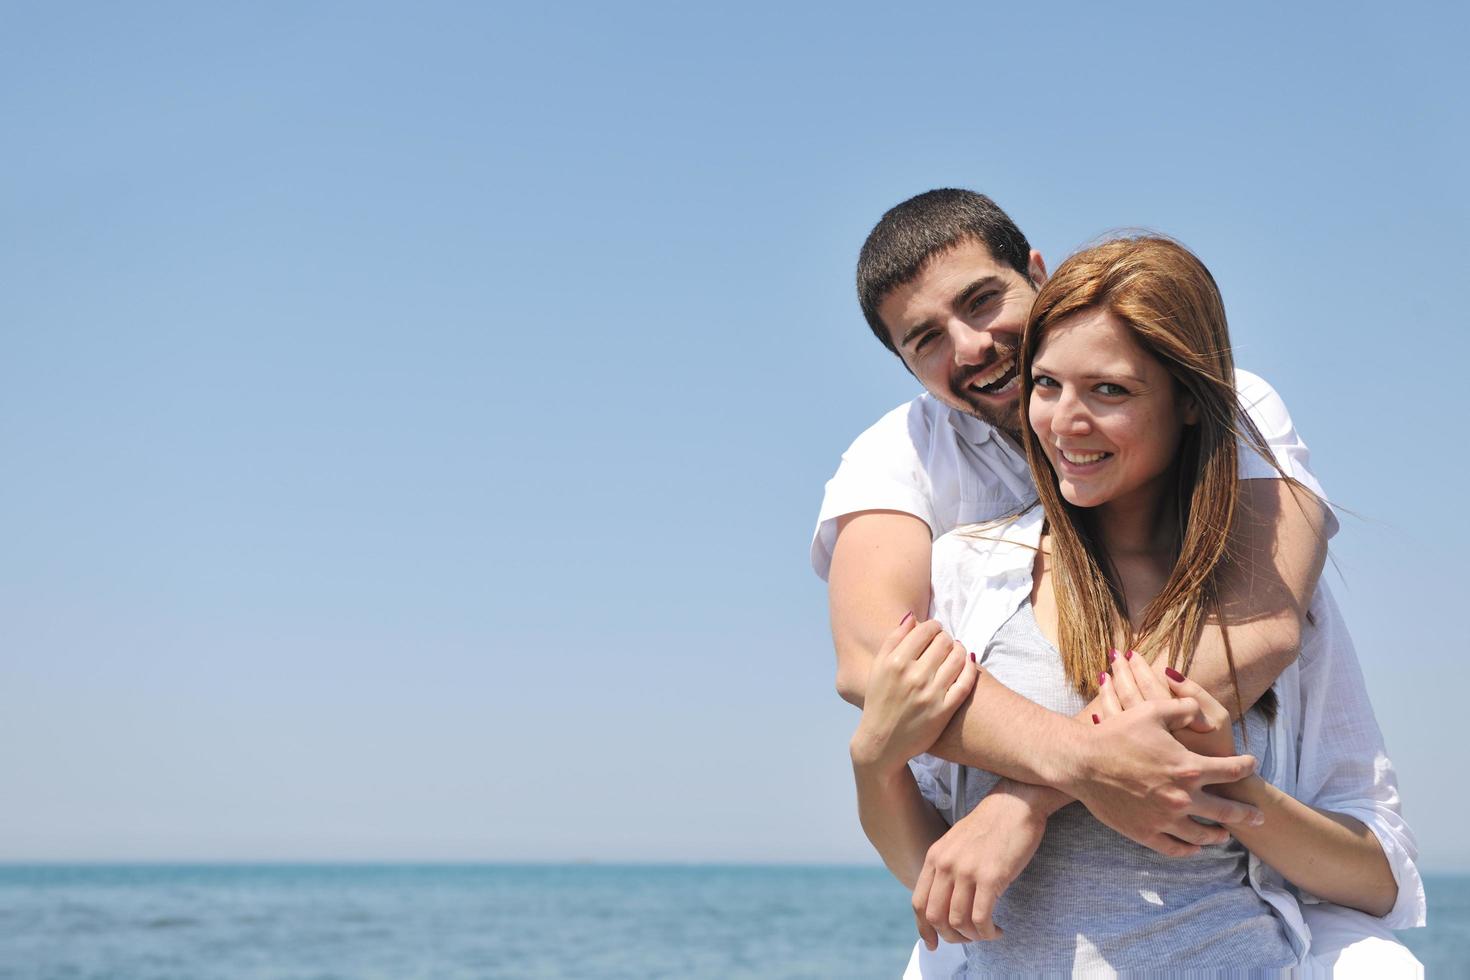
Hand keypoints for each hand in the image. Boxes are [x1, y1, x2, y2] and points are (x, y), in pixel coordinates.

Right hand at [849, 616, 977, 775]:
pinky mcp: (944, 710)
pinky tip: (967, 664)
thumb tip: (912, 617)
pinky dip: (970, 668)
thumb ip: (893, 640)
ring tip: (956, 652)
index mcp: (895, 663)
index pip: (926, 630)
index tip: (935, 631)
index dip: (934, 626)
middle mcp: (913, 677)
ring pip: (958, 658)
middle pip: (944, 642)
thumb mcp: (878, 668)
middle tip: (945, 643)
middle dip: (946, 638)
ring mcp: (931, 694)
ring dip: (960, 650)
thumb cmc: (879, 702)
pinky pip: (965, 681)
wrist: (881, 743)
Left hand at [911, 780, 1048, 948]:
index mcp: (934, 856)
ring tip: (988, 933)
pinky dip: (988, 933)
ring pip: (958, 922)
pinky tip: (998, 930)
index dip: (924, 929)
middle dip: (951, 936)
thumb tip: (946, 902)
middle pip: (935, 917)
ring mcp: (966, 871)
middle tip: (969, 938)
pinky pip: (981, 919)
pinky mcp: (990, 877)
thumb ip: (947, 867)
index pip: (918, 903)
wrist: (1016, 802)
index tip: (934, 943)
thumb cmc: (992, 825)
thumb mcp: (957, 843)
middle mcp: (945, 864)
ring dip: (973, 937)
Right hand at [1063, 676, 1262, 854]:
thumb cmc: (1116, 733)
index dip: (1245, 767)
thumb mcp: (1152, 710)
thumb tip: (1207, 719)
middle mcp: (1183, 797)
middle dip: (1247, 813)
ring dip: (1219, 834)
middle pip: (1226, 811)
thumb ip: (1186, 710)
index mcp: (1189, 767)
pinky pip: (1176, 848)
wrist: (1082, 762)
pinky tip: (1195, 847)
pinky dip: (1190, 849)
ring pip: (1203, 835)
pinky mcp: (1146, 833)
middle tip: (1259, 817)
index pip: (1230, 771)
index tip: (1251, 765)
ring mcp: (1165, 819)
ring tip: (1225, 834)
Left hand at [1097, 651, 1234, 758]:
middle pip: (1128, 695)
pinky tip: (1100, 702)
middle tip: (1113, 654)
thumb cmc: (1218, 753)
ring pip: (1114, 712)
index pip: (1148, 686)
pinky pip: (1109, 731)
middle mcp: (1151, 734)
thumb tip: (1168, 672)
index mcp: (1171, 720)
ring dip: (1108, 690)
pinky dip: (1103, 713)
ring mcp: (1137, 749)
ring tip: (1104, 673)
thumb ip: (1195, 695)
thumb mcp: (1218, 720)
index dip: (1139, 668)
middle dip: (1120, 672)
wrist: (1214, 794)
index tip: (1132, 653)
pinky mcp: (1130, 760)